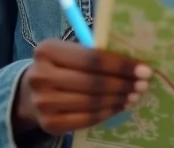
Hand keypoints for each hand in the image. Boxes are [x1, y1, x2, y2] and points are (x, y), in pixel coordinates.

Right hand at [14, 39, 151, 135]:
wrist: (30, 93)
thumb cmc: (60, 65)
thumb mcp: (69, 51)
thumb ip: (93, 51)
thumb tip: (132, 60)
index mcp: (48, 50)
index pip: (92, 58)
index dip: (120, 64)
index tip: (143, 68)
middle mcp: (41, 76)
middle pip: (92, 82)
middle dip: (123, 83)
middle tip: (143, 84)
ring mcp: (43, 103)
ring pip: (91, 102)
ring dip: (118, 99)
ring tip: (134, 95)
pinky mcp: (48, 124)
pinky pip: (85, 119)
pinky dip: (106, 113)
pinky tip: (118, 106)